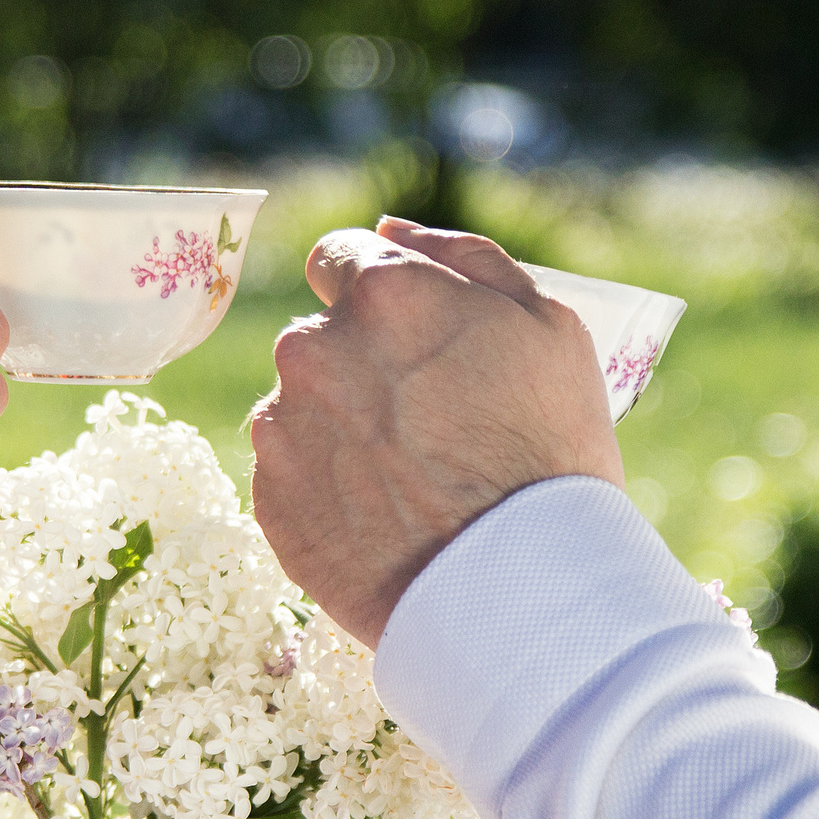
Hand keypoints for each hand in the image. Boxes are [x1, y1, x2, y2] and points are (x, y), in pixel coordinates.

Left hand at [249, 219, 621, 646]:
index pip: (340, 257)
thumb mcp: (548, 327)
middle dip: (361, 364)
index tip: (413, 337)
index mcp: (381, 292)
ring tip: (408, 477)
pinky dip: (325, 486)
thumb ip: (463, 257)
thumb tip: (389, 227)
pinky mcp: (269, 500)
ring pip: (301, 405)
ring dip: (339, 424)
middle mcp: (312, 348)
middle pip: (321, 336)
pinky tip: (382, 514)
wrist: (517, 591)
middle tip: (427, 424)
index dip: (381, 295)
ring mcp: (282, 428)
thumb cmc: (549, 452)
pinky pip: (290, 472)